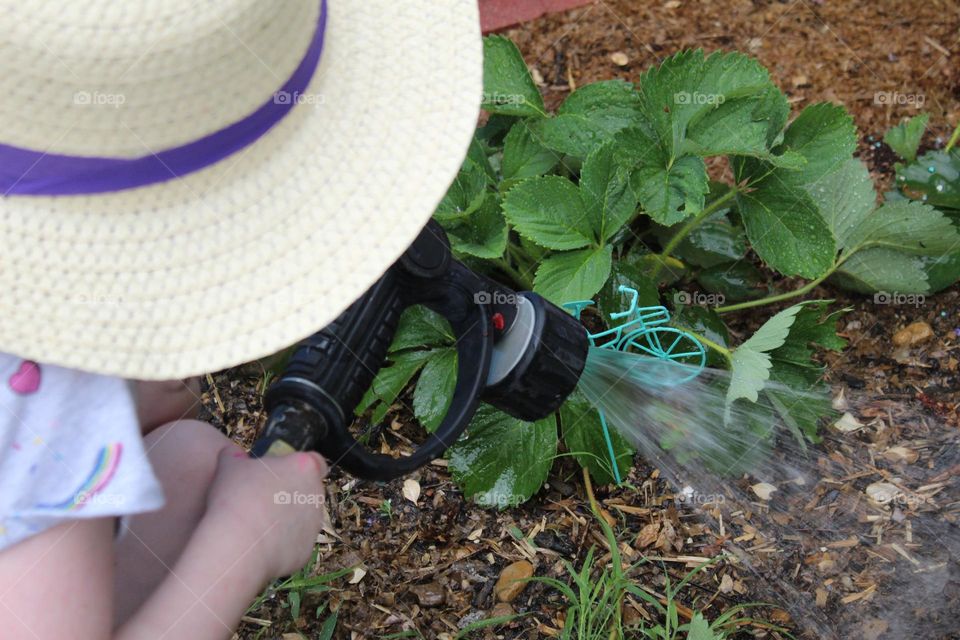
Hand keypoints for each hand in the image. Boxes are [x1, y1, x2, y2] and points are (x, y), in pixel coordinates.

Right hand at [205, 446, 328, 579]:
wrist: (238, 546)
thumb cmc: (235, 499)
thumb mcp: (228, 465)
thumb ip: (234, 455)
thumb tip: (232, 453)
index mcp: (305, 468)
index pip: (314, 461)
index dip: (297, 466)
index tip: (279, 472)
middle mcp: (316, 495)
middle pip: (307, 490)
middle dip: (288, 494)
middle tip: (260, 499)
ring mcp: (314, 525)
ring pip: (302, 518)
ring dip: (284, 519)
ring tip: (254, 523)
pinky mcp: (306, 551)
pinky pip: (293, 543)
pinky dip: (279, 543)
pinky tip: (256, 543)